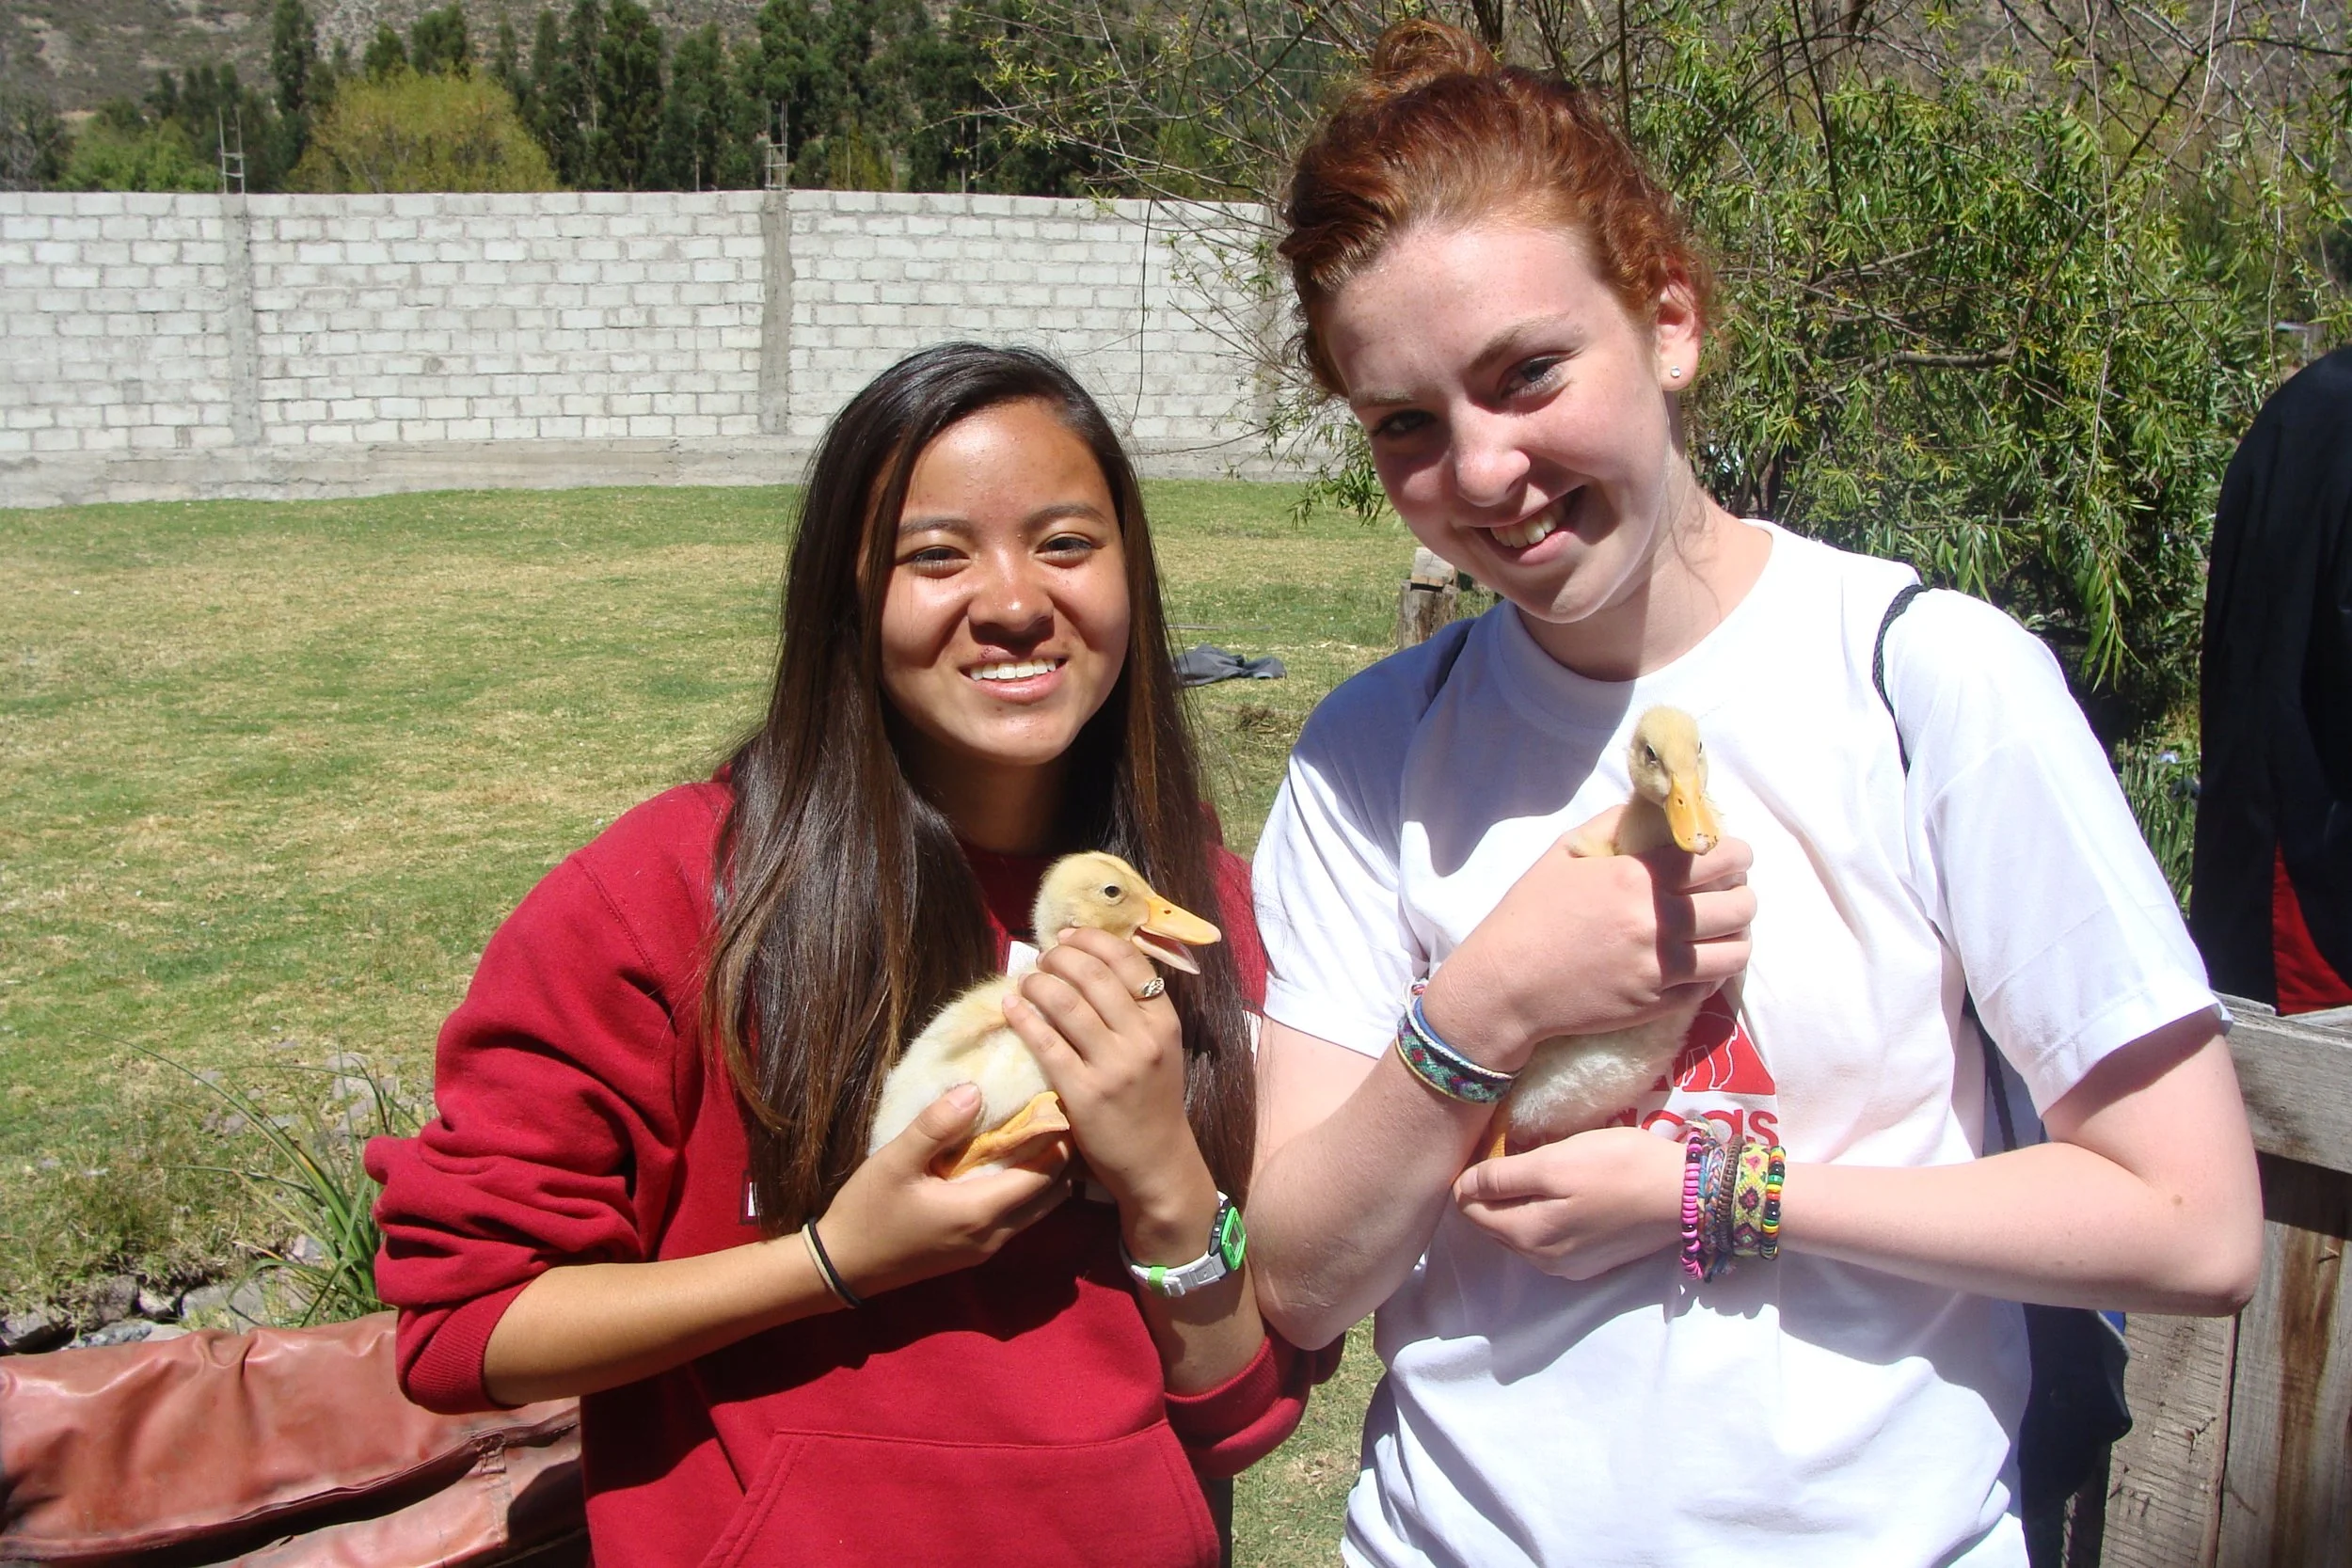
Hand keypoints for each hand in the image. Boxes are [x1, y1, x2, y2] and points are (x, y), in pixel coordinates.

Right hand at [814, 1084, 1070, 1298]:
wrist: (841, 1268)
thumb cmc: (867, 1213)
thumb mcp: (894, 1162)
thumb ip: (935, 1126)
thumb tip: (975, 1091)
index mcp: (980, 1211)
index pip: (1043, 1176)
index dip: (1059, 1141)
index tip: (1062, 1104)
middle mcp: (993, 1235)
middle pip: (1049, 1196)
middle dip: (1061, 1158)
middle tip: (1061, 1116)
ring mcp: (984, 1249)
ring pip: (1036, 1211)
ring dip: (1045, 1177)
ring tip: (1043, 1135)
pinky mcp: (972, 1252)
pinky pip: (1016, 1219)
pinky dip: (1025, 1192)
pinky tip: (1013, 1166)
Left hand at [1003, 928, 1217, 1257]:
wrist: (1157, 1162)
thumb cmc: (1152, 1102)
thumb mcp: (1159, 1049)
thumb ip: (1135, 1011)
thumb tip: (1089, 964)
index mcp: (1163, 1021)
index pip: (1129, 961)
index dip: (1092, 939)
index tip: (1067, 934)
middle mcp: (1142, 1038)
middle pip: (1093, 975)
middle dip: (1060, 957)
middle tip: (1042, 957)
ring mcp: (1113, 1065)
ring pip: (1067, 1003)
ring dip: (1038, 982)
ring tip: (1026, 980)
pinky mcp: (1084, 1093)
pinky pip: (1046, 1043)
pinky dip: (1024, 1018)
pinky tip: (1011, 1007)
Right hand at [1425, 808, 1753, 1068]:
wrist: (1507, 985)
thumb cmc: (1530, 913)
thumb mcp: (1565, 853)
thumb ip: (1613, 825)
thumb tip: (1652, 809)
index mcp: (1635, 878)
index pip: (1719, 858)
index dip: (1739, 853)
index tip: (1735, 854)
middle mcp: (1657, 922)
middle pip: (1739, 905)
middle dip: (1742, 893)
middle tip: (1731, 891)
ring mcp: (1662, 968)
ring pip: (1737, 950)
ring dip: (1738, 934)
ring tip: (1726, 928)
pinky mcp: (1659, 1004)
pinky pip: (1712, 984)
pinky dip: (1715, 968)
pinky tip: (1702, 957)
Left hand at [1453, 1126, 1685, 1279]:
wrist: (1686, 1195)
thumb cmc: (1619, 1168)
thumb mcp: (1555, 1162)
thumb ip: (1503, 1178)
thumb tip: (1461, 1189)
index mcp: (1527, 1236)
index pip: (1470, 1208)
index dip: (1474, 1176)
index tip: (1495, 1148)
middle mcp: (1541, 1262)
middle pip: (1494, 1224)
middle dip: (1495, 1193)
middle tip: (1516, 1154)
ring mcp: (1568, 1267)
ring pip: (1521, 1233)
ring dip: (1520, 1204)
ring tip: (1541, 1170)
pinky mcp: (1591, 1262)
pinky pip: (1548, 1240)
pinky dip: (1544, 1217)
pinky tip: (1565, 1193)